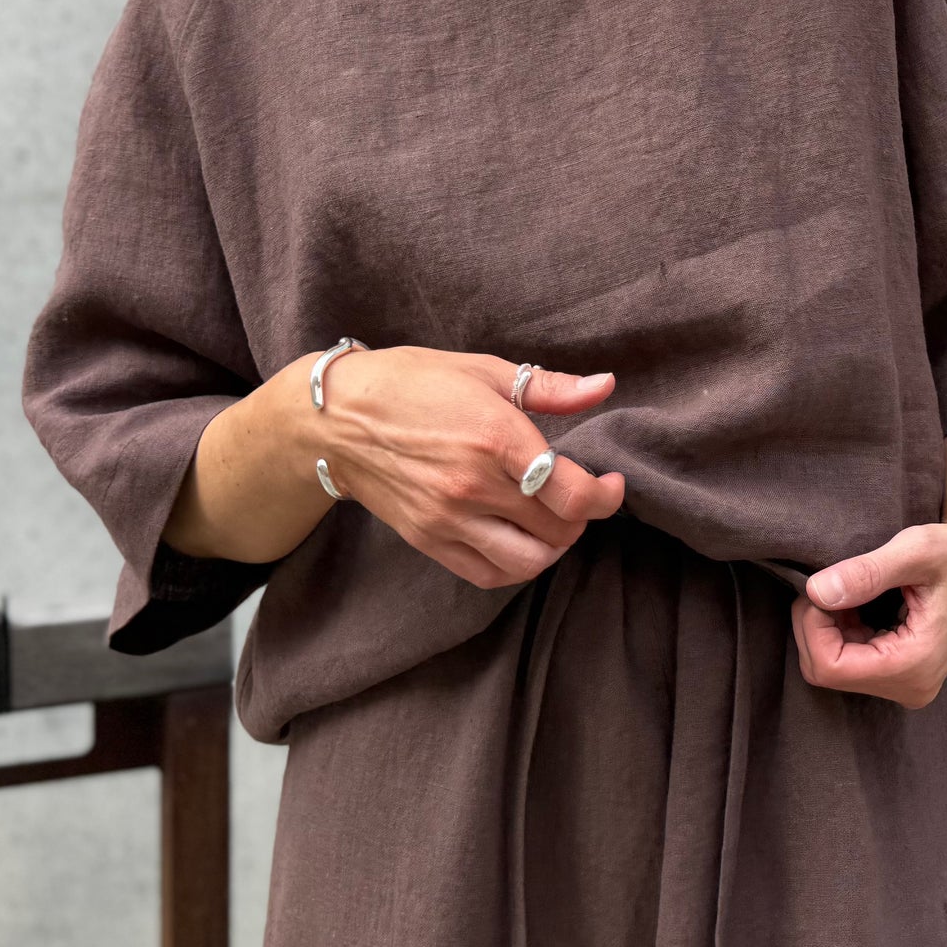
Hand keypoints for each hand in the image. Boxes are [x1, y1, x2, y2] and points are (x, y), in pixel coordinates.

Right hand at [317, 348, 624, 589]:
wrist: (336, 418)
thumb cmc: (412, 383)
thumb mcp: (483, 371)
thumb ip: (550, 388)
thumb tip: (605, 386)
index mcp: (495, 438)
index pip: (572, 493)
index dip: (606, 496)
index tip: (611, 484)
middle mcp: (474, 485)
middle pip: (558, 530)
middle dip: (583, 517)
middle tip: (578, 495)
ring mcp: (449, 519)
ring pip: (528, 562)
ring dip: (553, 547)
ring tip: (552, 522)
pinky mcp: (428, 540)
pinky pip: (488, 574)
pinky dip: (516, 566)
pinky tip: (520, 539)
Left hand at [791, 512, 946, 709]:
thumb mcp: (917, 550)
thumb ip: (866, 572)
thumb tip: (815, 591)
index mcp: (916, 664)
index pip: (830, 667)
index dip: (811, 625)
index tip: (820, 586)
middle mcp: (912, 686)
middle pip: (827, 671)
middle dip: (815, 626)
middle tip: (830, 583)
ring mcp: (909, 684)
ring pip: (836, 668)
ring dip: (828, 627)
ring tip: (848, 587)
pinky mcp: (905, 674)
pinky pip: (852, 663)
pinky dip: (842, 631)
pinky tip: (858, 601)